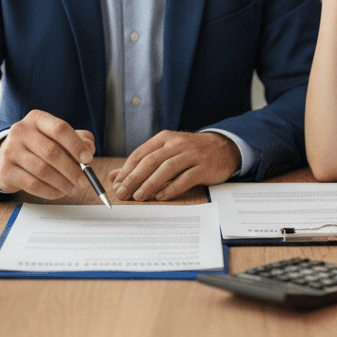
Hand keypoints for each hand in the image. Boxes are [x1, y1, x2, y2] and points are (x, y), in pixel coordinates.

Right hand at [0, 109, 95, 198]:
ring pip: (42, 170)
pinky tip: (59, 193)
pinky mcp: (6, 170)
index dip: (76, 145)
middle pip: (52, 151)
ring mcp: (11, 150)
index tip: (88, 159)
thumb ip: (77, 140)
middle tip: (84, 181)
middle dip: (72, 169)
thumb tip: (89, 149)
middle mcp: (21, 131)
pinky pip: (32, 184)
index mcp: (37, 119)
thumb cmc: (38, 146)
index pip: (60, 128)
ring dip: (62, 183)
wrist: (5, 157)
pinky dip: (50, 191)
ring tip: (73, 189)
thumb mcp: (57, 138)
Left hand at [107, 131, 241, 201]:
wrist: (223, 148)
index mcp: (164, 139)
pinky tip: (161, 196)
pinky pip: (185, 178)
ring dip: (150, 184)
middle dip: (133, 178)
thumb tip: (113, 176)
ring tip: (138, 197)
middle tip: (122, 193)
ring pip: (166, 168)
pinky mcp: (204, 167)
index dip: (126, 170)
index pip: (140, 154)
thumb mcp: (165, 152)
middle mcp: (176, 144)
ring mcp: (191, 154)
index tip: (116, 185)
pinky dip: (172, 187)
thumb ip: (141, 164)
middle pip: (150, 161)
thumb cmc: (190, 152)